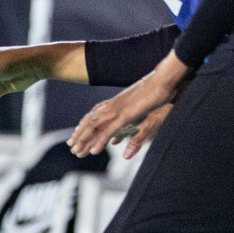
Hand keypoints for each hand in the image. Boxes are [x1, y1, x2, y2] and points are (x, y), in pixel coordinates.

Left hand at [68, 53, 190, 157]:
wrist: (163, 80)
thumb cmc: (155, 92)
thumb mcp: (141, 108)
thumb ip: (131, 120)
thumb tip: (122, 130)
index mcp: (115, 103)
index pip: (94, 115)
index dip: (84, 125)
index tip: (75, 134)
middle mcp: (113, 106)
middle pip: (91, 123)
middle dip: (80, 135)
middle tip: (70, 146)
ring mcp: (118, 110)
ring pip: (95, 128)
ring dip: (84, 140)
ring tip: (76, 152)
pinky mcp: (125, 115)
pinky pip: (109, 131)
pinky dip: (100, 141)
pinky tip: (94, 150)